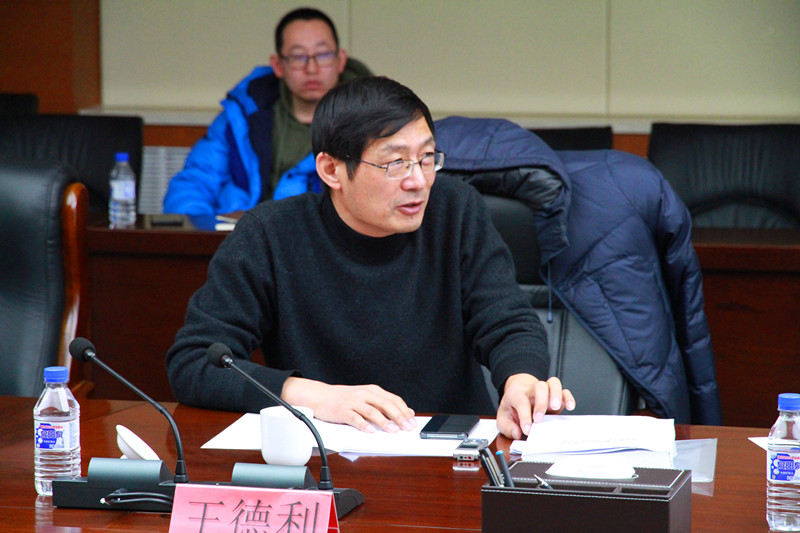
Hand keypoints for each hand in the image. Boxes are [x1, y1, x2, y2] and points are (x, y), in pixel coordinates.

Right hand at [281, 377, 416, 432]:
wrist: (320, 395)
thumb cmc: (344, 398)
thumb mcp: (366, 397)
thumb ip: (383, 404)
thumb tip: (405, 413)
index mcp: (372, 390)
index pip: (393, 399)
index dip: (404, 411)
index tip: (412, 421)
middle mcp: (364, 394)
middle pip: (386, 405)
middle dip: (399, 417)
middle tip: (406, 428)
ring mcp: (353, 402)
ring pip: (372, 411)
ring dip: (384, 422)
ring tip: (393, 431)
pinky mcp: (342, 410)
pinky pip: (355, 418)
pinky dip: (364, 425)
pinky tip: (370, 431)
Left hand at [496, 374, 574, 439]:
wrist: (518, 395)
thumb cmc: (511, 408)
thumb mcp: (503, 418)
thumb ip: (507, 427)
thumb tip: (517, 433)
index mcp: (516, 394)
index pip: (521, 401)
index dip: (524, 417)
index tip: (527, 430)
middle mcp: (532, 390)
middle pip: (539, 386)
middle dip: (541, 403)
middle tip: (539, 419)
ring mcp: (545, 391)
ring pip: (553, 383)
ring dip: (556, 395)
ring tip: (556, 408)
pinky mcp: (555, 396)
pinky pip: (564, 390)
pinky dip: (568, 397)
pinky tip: (570, 407)